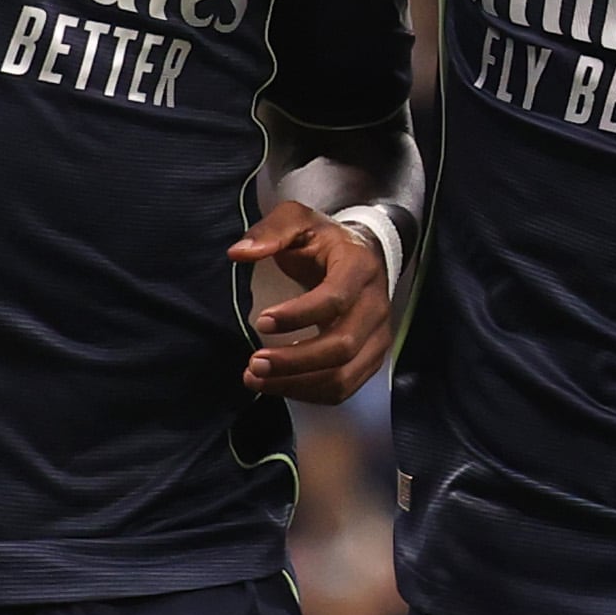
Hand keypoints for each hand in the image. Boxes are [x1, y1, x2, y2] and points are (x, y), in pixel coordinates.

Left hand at [236, 197, 395, 400]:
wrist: (364, 255)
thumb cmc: (324, 241)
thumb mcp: (298, 221)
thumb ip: (270, 232)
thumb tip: (238, 253)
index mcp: (359, 267)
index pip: (334, 299)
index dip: (298, 316)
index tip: (260, 321)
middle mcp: (376, 305)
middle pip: (341, 346)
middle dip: (294, 361)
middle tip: (253, 363)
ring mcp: (378, 336)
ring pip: (343, 376)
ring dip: (298, 384)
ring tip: (256, 379)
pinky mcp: (371, 358)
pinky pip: (344, 388)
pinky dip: (309, 394)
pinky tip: (278, 385)